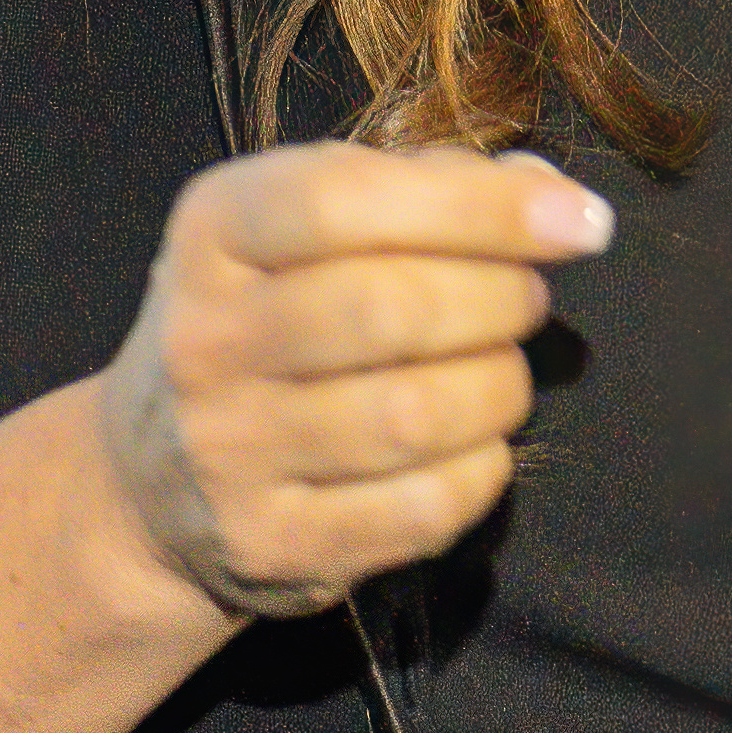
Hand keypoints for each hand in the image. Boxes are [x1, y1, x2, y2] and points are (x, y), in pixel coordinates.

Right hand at [90, 141, 605, 619]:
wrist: (152, 488)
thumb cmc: (265, 325)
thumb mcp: (302, 233)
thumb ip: (420, 190)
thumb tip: (548, 191)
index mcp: (212, 232)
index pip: (341, 199)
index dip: (479, 208)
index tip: (579, 222)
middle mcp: (204, 338)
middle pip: (389, 309)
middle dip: (499, 300)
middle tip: (529, 300)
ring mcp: (228, 451)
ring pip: (413, 415)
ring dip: (499, 387)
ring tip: (502, 373)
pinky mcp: (271, 542)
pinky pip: (421, 508)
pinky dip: (481, 472)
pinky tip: (475, 447)